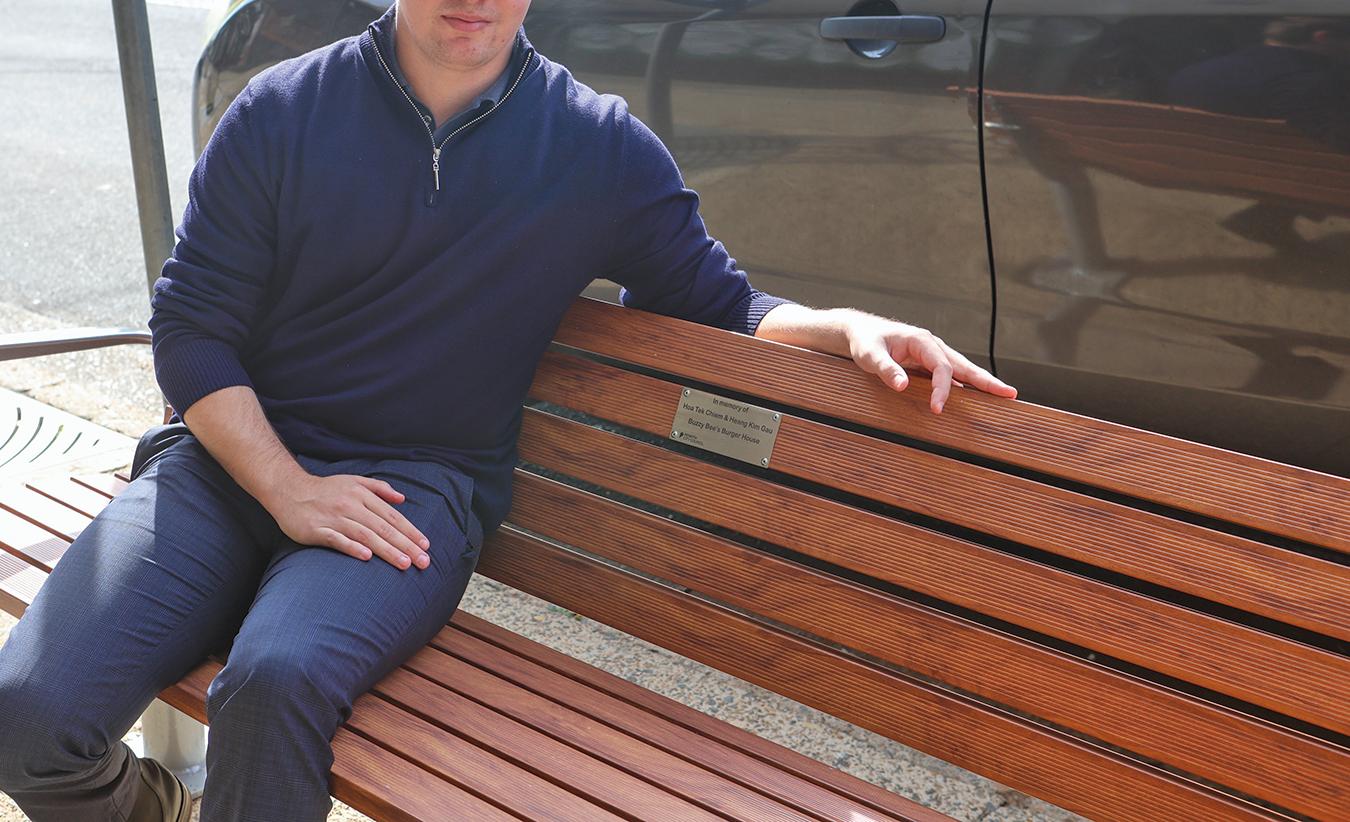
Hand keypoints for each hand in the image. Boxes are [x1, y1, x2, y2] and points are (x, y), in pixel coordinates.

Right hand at [267, 474, 430, 569]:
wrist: (288, 490)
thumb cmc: (325, 489)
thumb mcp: (354, 481)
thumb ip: (379, 488)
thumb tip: (402, 498)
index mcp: (362, 495)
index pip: (392, 516)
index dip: (410, 531)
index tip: (425, 545)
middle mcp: (351, 506)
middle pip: (383, 528)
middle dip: (406, 545)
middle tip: (423, 561)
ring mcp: (334, 518)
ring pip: (366, 535)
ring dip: (387, 550)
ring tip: (404, 564)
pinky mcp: (317, 530)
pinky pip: (337, 540)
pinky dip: (352, 548)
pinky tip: (367, 557)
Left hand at [844, 315, 1016, 412]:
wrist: (861, 331)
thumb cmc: (865, 341)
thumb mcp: (870, 356)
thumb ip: (886, 369)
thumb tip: (902, 386)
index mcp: (922, 341)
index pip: (941, 366)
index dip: (942, 388)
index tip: (937, 408)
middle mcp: (933, 346)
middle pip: (964, 365)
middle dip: (986, 380)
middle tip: (1009, 394)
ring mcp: (933, 355)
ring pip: (962, 370)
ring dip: (982, 383)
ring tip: (1004, 395)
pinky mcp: (930, 364)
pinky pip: (953, 376)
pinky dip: (967, 386)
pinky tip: (978, 398)